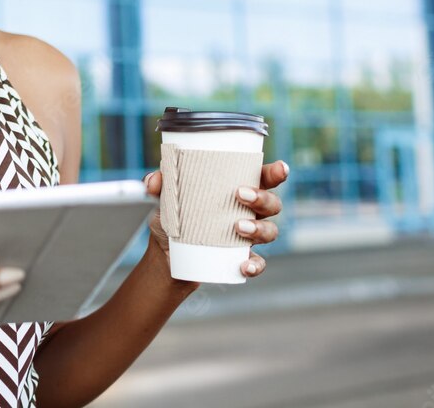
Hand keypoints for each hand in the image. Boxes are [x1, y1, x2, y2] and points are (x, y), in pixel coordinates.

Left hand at [143, 159, 288, 278]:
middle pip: (272, 203)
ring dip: (259, 228)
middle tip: (240, 195)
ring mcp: (248, 237)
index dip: (275, 172)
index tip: (279, 169)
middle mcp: (250, 212)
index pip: (264, 178)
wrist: (166, 256)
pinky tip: (243, 264)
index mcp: (238, 190)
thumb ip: (158, 186)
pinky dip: (255, 264)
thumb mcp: (164, 200)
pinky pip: (258, 263)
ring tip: (237, 227)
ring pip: (270, 231)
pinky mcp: (241, 259)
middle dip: (263, 198)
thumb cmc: (174, 218)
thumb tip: (154, 179)